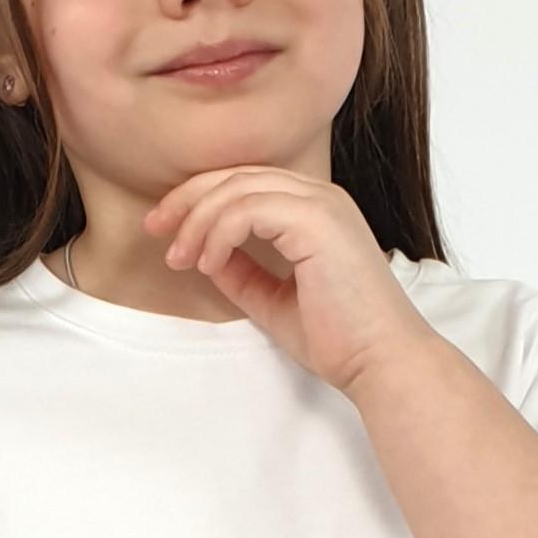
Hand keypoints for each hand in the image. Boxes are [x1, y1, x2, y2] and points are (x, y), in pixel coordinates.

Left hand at [141, 168, 435, 394]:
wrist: (381, 362)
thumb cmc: (340, 340)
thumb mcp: (274, 302)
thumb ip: (243, 274)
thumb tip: (205, 256)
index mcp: (315, 210)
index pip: (246, 183)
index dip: (199, 200)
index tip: (166, 231)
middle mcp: (320, 197)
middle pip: (237, 175)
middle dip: (188, 199)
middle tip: (156, 230)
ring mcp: (321, 204)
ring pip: (238, 188)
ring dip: (198, 220)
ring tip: (180, 258)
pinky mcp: (317, 221)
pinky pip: (248, 208)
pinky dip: (219, 232)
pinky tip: (207, 262)